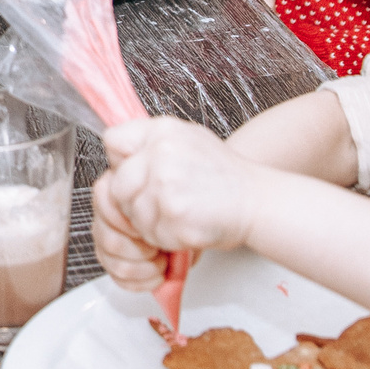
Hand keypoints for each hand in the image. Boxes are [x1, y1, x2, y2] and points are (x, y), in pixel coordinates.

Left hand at [91, 116, 259, 284]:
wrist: (256, 201)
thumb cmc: (223, 175)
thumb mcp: (187, 140)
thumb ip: (151, 144)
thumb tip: (117, 155)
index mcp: (162, 131)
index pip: (113, 141)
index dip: (121, 163)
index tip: (136, 174)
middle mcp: (161, 153)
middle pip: (117, 185)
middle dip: (132, 201)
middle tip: (161, 204)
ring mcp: (166, 185)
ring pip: (131, 214)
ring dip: (149, 223)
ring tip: (179, 214)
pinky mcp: (174, 215)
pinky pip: (150, 234)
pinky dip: (164, 238)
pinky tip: (186, 226)